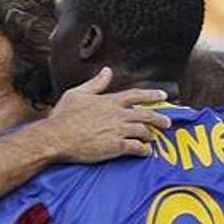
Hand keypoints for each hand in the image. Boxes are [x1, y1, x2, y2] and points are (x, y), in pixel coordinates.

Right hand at [35, 67, 170, 162]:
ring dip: (151, 135)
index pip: (136, 95)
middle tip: (167, 122)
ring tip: (154, 138)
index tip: (163, 96)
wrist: (56, 137)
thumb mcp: (77, 93)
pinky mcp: (115, 147)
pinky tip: (145, 152)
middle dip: (159, 119)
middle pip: (146, 115)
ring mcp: (118, 131)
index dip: (152, 95)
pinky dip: (143, 150)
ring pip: (144, 131)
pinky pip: (136, 148)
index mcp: (109, 101)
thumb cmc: (63, 116)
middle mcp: (117, 114)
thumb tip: (107, 71)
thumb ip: (96, 83)